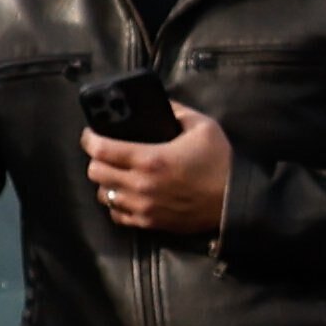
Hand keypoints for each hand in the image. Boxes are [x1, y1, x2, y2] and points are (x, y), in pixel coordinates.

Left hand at [83, 102, 232, 238]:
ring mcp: (143, 206)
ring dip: (106, 182)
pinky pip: (117, 215)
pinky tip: (126, 195)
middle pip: (95, 172)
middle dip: (97, 160)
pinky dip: (116, 204)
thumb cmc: (221, 163)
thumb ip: (177, 111)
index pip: (101, 149)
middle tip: (106, 153)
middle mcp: (140, 184)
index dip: (90, 139)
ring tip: (116, 174)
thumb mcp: (203, 127)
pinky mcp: (149, 222)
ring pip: (103, 194)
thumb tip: (159, 104)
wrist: (235, 201)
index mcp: (150, 158)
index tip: (91, 134)